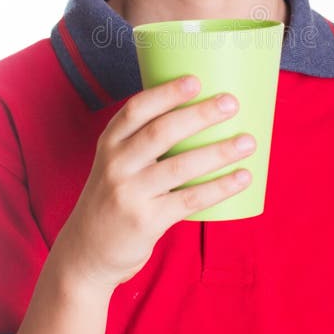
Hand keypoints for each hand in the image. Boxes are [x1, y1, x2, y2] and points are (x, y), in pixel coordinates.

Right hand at [55, 75, 255, 291]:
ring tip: (248, 142)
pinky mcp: (146, 221)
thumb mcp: (116, 163)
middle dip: (199, 115)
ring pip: (181, 166)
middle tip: (231, 103)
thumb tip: (201, 114)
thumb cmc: (114, 197)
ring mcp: (130, 193)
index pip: (136, 110)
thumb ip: (144, 142)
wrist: (86, 253)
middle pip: (161, 132)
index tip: (196, 80)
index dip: (166, 93)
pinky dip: (219, 188)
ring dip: (218, 152)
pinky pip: (190, 200)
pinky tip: (242, 178)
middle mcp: (116, 165)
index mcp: (110, 143)